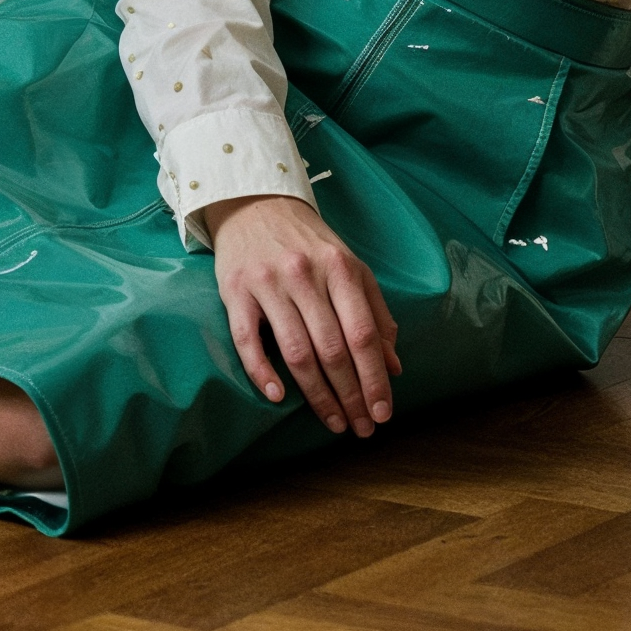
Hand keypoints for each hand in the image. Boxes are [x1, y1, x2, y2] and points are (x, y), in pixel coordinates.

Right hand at [204, 192, 400, 437]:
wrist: (254, 203)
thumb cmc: (308, 242)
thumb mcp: (349, 265)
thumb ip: (375, 312)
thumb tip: (394, 366)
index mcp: (339, 267)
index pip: (362, 333)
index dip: (375, 378)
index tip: (383, 412)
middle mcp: (304, 274)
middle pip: (332, 348)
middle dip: (350, 395)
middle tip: (360, 428)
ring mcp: (268, 283)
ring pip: (296, 351)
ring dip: (317, 395)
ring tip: (333, 422)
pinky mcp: (235, 291)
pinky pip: (247, 339)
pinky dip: (262, 372)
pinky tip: (278, 397)